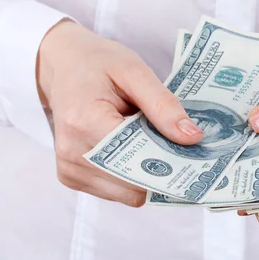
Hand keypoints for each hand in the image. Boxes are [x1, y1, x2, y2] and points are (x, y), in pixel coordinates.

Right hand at [37, 20, 202, 206]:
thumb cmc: (100, 65)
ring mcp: (68, 169)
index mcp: (84, 121)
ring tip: (147, 141)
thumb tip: (193, 138)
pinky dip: (132, 176)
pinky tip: (131, 149)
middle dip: (161, 169)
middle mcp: (71, 153)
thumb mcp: (135, 72)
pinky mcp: (70, 177)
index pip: (135, 159)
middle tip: (177, 146)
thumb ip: (163, 106)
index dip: (168, 158)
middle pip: (133, 184)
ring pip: (128, 194)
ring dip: (146, 173)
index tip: (192, 152)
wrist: (66, 66)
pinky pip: (116, 192)